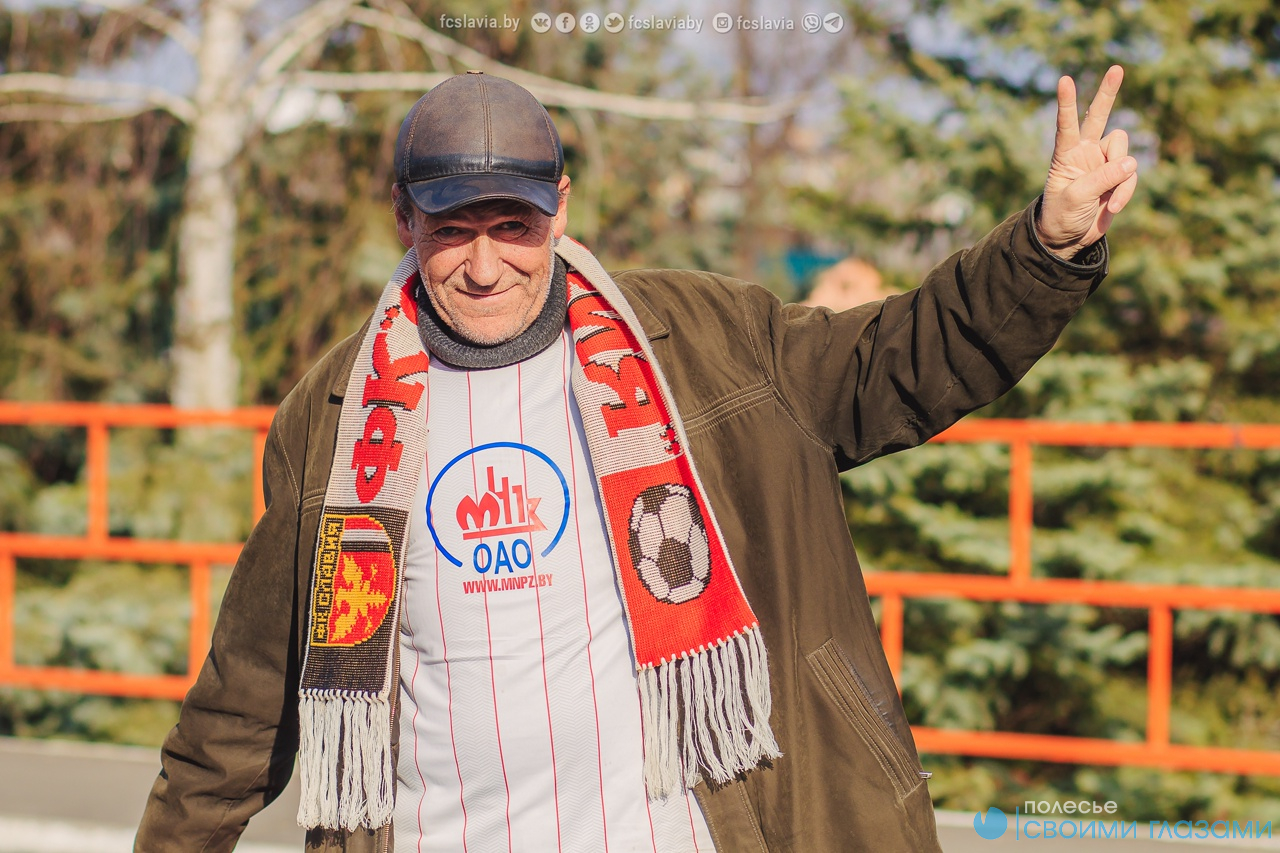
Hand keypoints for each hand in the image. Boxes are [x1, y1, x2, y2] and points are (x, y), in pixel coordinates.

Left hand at [1035, 65, 1138, 259]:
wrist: (1069, 237)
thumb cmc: (1061, 216)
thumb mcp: (1076, 199)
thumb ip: (1101, 179)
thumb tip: (1131, 163)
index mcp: (1066, 154)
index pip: (1066, 124)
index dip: (1067, 103)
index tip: (1064, 80)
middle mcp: (1085, 152)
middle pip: (1099, 117)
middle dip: (1107, 93)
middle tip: (1116, 68)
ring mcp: (1103, 162)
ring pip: (1124, 155)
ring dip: (1121, 177)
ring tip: (1110, 200)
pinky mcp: (1118, 176)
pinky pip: (1130, 176)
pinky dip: (1126, 191)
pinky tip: (1113, 206)